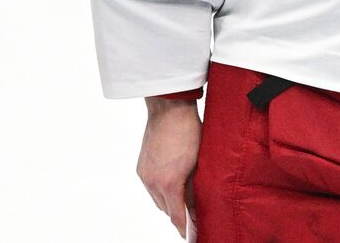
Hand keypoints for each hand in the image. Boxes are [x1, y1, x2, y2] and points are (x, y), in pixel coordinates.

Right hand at [139, 97, 201, 237]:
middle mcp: (153, 182)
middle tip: (193, 216)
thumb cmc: (189, 131)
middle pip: (166, 210)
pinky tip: (172, 185)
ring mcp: (145, 175)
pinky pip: (151, 188)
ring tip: (184, 199)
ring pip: (157, 200)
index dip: (185, 227)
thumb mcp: (199, 162)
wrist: (169, 109)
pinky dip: (161, 190)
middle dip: (179, 214)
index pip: (177, 216)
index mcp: (169, 183)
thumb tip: (196, 204)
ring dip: (169, 202)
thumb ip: (196, 186)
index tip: (193, 233)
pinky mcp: (141, 168)